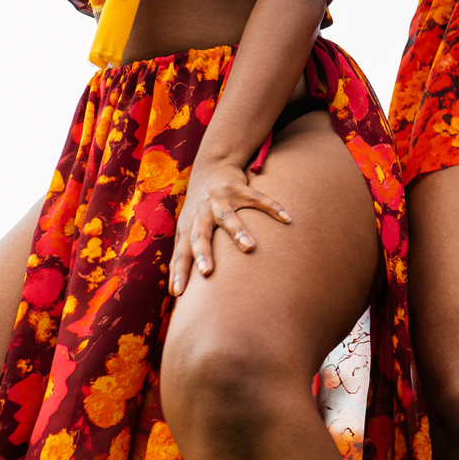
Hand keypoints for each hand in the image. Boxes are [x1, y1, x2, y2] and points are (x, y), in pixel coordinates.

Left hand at [167, 158, 291, 295]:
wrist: (212, 166)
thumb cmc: (198, 208)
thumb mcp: (186, 229)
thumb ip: (181, 257)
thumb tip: (172, 293)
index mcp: (188, 227)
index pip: (181, 253)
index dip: (179, 272)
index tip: (178, 293)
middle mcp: (202, 213)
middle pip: (200, 235)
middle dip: (202, 253)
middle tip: (206, 272)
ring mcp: (221, 200)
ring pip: (228, 217)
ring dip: (238, 232)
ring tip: (249, 248)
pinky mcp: (240, 189)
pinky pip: (258, 200)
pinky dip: (273, 209)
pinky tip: (286, 219)